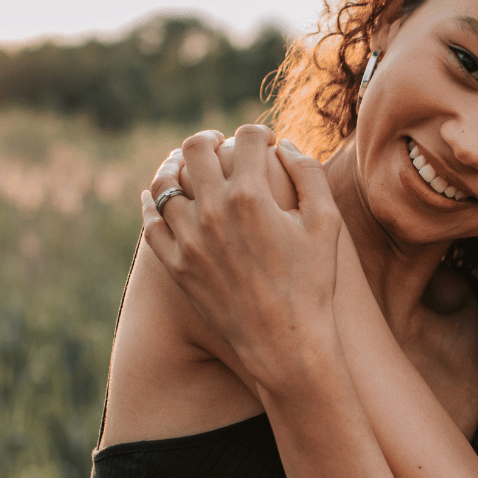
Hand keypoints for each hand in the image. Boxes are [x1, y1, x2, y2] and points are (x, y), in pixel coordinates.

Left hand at [141, 125, 341, 393]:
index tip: (265, 143)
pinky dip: (151, 203)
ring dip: (176, 166)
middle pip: (196, 148)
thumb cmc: (312, 284)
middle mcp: (214, 211)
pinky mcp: (176, 265)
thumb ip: (309, 174)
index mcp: (252, 196)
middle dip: (212, 139)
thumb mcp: (326, 224)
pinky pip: (151, 223)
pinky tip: (157, 197)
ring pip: (164, 182)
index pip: (245, 138)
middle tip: (222, 145)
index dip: (258, 133)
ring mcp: (189, 239)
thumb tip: (282, 145)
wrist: (285, 344)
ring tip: (188, 166)